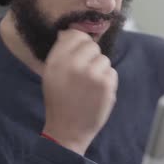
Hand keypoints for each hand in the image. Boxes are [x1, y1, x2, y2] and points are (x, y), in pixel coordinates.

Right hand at [41, 29, 117, 155]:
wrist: (67, 130)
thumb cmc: (59, 101)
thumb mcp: (51, 74)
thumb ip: (61, 52)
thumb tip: (70, 33)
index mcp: (57, 60)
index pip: (75, 35)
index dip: (80, 43)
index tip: (80, 54)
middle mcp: (73, 64)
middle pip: (92, 46)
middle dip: (91, 57)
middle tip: (85, 75)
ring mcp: (91, 73)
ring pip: (104, 59)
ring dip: (100, 70)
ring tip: (90, 86)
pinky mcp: (105, 84)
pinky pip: (112, 72)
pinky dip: (107, 82)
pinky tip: (97, 93)